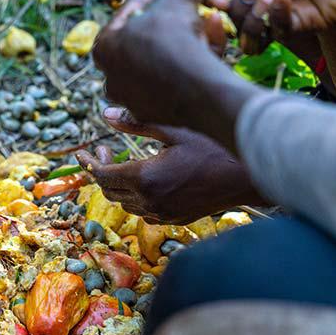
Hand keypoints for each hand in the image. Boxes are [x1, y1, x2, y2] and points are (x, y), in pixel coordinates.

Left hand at [76, 108, 265, 223]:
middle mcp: (150, 200)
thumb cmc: (215, 145)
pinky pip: (145, 212)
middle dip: (103, 173)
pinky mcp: (175, 219)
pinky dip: (137, 197)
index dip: (91, 164)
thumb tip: (106, 115)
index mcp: (145, 178)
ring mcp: (163, 213)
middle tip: (106, 152)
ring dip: (120, 186)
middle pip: (111, 192)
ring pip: (126, 203)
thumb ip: (136, 123)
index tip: (84, 152)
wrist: (251, 174)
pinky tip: (145, 179)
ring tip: (126, 163)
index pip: (103, 176)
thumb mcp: (173, 128)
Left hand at [93, 0, 235, 134]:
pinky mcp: (153, 114)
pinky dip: (188, 63)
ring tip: (202, 25)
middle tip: (184, 8)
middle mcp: (111, 77)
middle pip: (142, 41)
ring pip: (158, 62)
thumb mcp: (177, 1)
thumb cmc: (174, 38)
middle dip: (165, 21)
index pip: (128, 14)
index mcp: (103, 48)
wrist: (193, 88)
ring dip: (180, 42)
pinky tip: (208, 46)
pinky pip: (173, 81)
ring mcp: (130, 99)